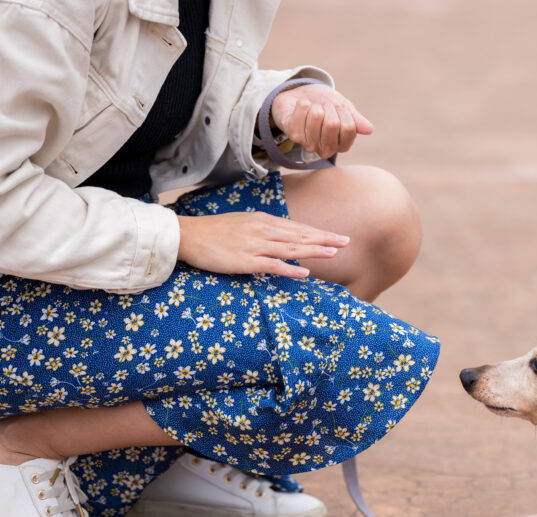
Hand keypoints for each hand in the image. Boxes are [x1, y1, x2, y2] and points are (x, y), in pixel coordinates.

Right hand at [177, 212, 347, 278]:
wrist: (188, 235)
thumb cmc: (214, 232)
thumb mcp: (244, 225)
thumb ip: (264, 231)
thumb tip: (283, 238)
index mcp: (263, 221)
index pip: (298, 228)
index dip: (319, 233)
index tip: (337, 237)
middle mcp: (263, 230)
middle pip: (300, 235)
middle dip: (324, 239)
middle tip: (346, 241)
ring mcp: (255, 245)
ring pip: (291, 247)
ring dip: (314, 251)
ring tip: (333, 253)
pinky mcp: (246, 260)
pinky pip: (272, 265)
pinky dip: (290, 268)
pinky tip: (305, 272)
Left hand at [270, 84, 373, 158]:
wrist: (302, 97)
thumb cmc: (325, 105)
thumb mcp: (344, 109)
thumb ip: (356, 120)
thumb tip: (369, 129)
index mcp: (342, 145)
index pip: (349, 127)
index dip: (344, 112)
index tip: (338, 111)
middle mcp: (326, 149)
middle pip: (333, 123)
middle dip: (329, 108)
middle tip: (324, 109)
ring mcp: (309, 144)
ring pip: (317, 116)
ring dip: (315, 105)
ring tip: (313, 109)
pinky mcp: (294, 135)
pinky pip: (303, 111)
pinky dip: (303, 103)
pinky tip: (302, 108)